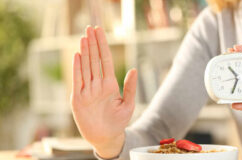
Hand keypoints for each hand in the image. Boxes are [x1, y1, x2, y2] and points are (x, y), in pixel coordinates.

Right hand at [71, 26, 136, 157]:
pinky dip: (77, 68)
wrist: (106, 137)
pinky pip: (77, 81)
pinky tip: (77, 55)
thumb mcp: (128, 104)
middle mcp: (98, 85)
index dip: (103, 46)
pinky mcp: (78, 99)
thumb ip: (130, 87)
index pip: (106, 61)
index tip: (100, 32)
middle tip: (90, 28)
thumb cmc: (118, 122)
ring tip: (84, 37)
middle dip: (93, 44)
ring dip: (85, 52)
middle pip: (95, 60)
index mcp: (110, 84)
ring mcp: (87, 91)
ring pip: (86, 67)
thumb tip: (134, 69)